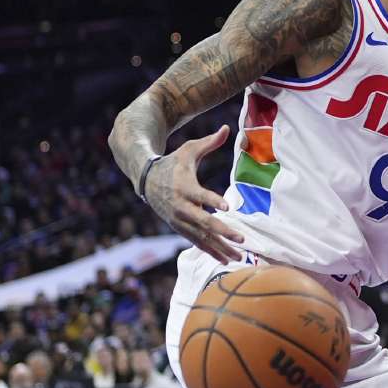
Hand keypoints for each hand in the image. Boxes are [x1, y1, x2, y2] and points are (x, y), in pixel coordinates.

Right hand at [144, 125, 243, 263]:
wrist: (145, 179)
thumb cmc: (172, 162)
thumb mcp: (189, 150)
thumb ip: (209, 142)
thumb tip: (227, 128)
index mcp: (184, 186)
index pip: (200, 195)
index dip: (212, 201)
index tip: (227, 206)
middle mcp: (181, 206)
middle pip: (203, 221)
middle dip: (223, 231)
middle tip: (241, 237)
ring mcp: (179, 220)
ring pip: (201, 237)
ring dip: (220, 247)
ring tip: (239, 257)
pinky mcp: (179, 228)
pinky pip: (196, 242)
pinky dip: (211, 251)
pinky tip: (226, 259)